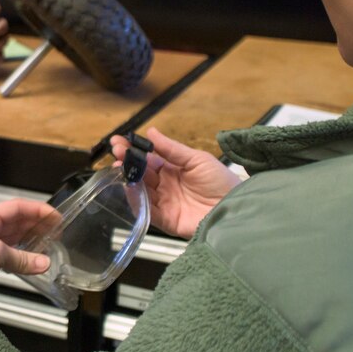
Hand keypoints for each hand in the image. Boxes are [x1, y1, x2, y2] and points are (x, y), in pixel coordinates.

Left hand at [0, 199, 55, 291]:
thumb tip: (42, 262)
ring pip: (10, 239)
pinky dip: (18, 256)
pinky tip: (28, 260)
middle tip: (55, 231)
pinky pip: (5, 254)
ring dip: (28, 241)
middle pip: (14, 222)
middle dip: (35, 225)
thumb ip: (22, 258)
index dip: (37, 210)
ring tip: (46, 244)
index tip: (55, 217)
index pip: (16, 207)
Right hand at [111, 127, 240, 238]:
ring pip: (140, 190)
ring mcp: (164, 203)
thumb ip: (172, 149)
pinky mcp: (165, 220)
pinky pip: (146, 210)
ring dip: (128, 178)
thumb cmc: (221, 181)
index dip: (134, 150)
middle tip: (116, 151)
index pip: (148, 158)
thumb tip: (150, 132)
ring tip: (119, 166)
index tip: (119, 141)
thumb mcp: (197, 159)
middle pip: (141, 173)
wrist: (236, 208)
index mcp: (173, 170)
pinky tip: (129, 186)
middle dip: (127, 161)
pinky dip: (135, 200)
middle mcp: (166, 186)